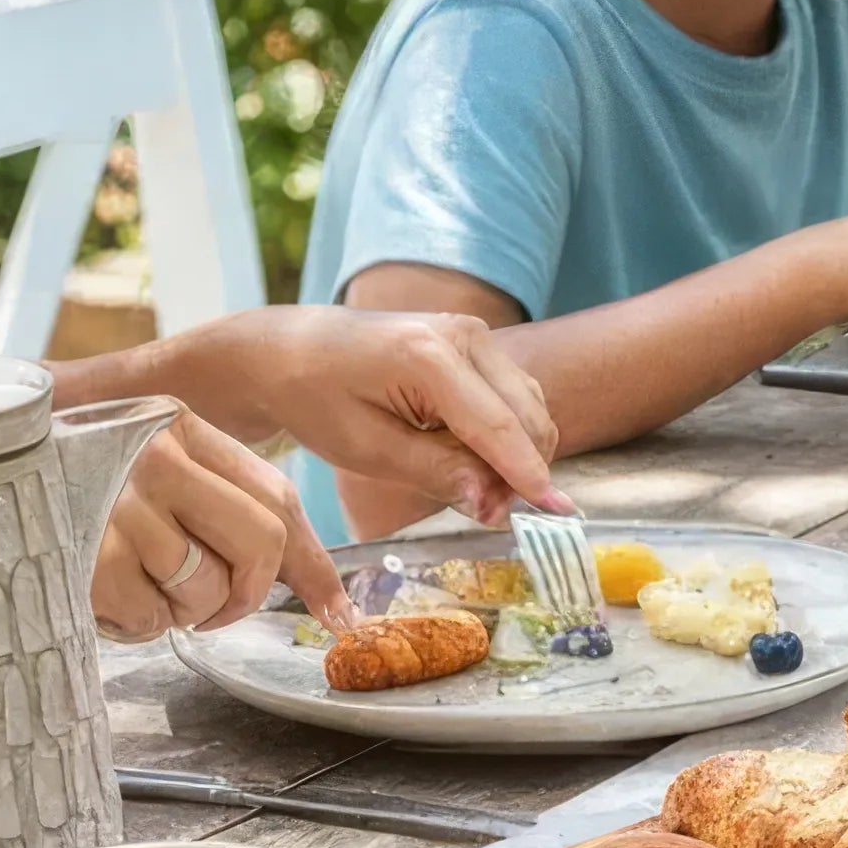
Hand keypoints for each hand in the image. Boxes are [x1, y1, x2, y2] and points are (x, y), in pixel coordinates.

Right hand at [90, 411, 336, 638]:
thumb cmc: (78, 490)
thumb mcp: (156, 474)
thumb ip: (231, 510)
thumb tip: (332, 599)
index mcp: (181, 426)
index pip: (276, 498)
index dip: (314, 565)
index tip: (339, 614)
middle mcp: (157, 455)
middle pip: (260, 544)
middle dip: (243, 595)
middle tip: (211, 609)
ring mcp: (121, 501)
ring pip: (206, 589)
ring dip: (181, 611)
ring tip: (139, 588)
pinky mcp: (86, 551)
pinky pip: (150, 616)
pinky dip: (136, 624)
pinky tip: (105, 597)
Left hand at [162, 307, 562, 524]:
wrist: (289, 351)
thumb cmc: (315, 399)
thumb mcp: (365, 449)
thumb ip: (436, 473)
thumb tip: (494, 504)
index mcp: (428, 356)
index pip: (498, 425)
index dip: (528, 474)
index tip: (557, 514)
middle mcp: (463, 334)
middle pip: (527, 415)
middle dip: (522, 470)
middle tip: (490, 514)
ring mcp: (474, 333)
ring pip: (528, 406)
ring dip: (515, 453)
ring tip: (470, 486)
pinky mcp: (475, 342)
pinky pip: (513, 395)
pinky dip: (505, 433)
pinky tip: (467, 456)